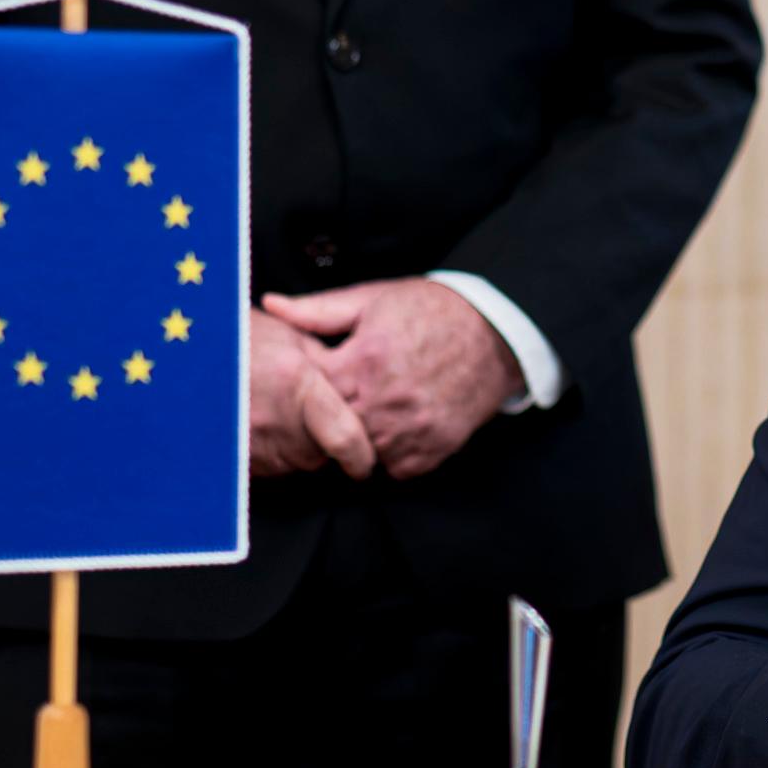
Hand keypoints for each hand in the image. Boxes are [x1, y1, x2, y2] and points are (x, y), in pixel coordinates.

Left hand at [260, 278, 517, 480]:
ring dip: (360, 439)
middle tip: (337, 403)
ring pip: (362, 454)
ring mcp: (413, 426)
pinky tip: (393, 428)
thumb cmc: (430, 310)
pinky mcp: (436, 446)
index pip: (311, 392)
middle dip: (330, 418)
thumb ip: (318, 310)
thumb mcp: (372, 299)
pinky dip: (391, 455)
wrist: (496, 332)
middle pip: (334, 428)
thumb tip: (271, 305)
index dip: (305, 389)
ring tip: (367, 413)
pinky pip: (397, 468)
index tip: (313, 381)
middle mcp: (387, 398)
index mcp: (365, 359)